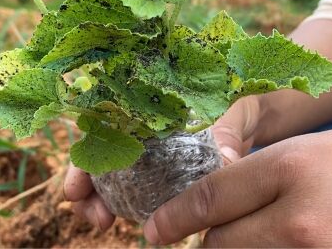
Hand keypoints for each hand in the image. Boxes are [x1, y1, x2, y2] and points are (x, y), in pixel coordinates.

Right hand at [63, 95, 262, 228]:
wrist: (255, 121)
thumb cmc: (239, 107)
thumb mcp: (236, 112)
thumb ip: (228, 131)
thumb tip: (225, 159)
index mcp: (149, 110)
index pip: (103, 131)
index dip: (84, 160)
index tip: (76, 188)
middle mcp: (142, 133)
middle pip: (100, 158)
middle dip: (86, 188)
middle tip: (93, 215)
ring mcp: (151, 157)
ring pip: (112, 178)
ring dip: (100, 201)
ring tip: (103, 223)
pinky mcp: (164, 178)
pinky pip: (137, 193)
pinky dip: (125, 207)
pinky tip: (124, 222)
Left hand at [143, 129, 331, 246]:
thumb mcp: (327, 153)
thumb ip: (269, 176)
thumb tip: (222, 202)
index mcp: (295, 167)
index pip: (211, 197)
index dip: (173, 216)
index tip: (154, 230)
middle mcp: (301, 219)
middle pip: (221, 244)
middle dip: (213, 242)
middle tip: (220, 237)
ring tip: (267, 240)